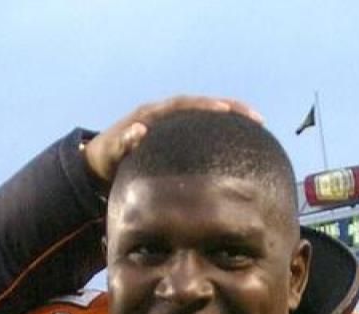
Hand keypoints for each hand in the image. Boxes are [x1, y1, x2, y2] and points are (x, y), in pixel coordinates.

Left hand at [85, 96, 265, 183]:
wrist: (99, 163)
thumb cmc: (106, 161)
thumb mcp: (110, 154)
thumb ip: (122, 143)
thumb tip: (138, 130)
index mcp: (151, 115)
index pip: (184, 104)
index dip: (205, 106)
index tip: (225, 110)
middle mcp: (164, 113)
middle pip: (203, 104)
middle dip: (230, 107)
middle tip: (256, 117)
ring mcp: (171, 123)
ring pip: (207, 114)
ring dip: (232, 116)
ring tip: (258, 124)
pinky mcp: (176, 134)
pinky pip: (203, 128)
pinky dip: (222, 129)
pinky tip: (242, 141)